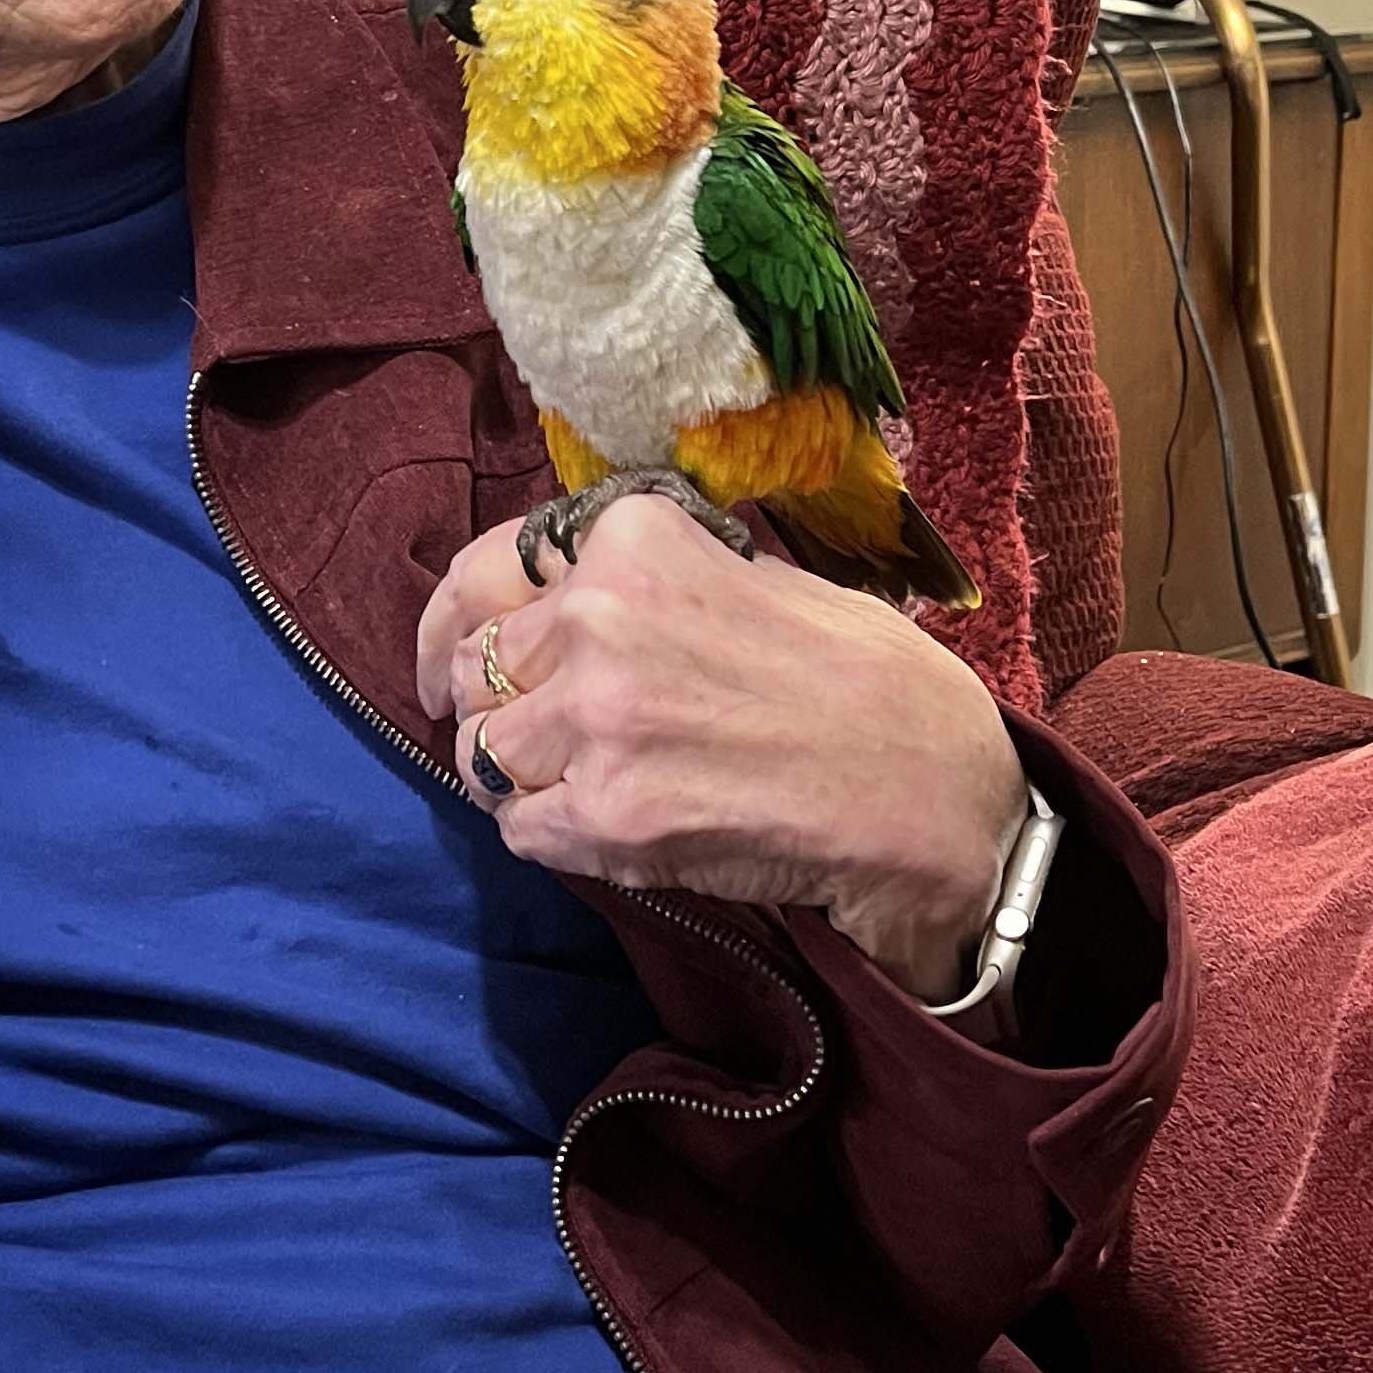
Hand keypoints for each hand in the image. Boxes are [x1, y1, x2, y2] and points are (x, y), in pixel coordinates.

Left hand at [415, 491, 1021, 996]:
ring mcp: (596, 717)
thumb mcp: (744, 571)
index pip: (475, 578)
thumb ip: (639, 577)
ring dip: (524, 778)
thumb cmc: (858, 676)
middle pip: (475, 675)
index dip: (446, 630)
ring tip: (599, 785)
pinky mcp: (606, 813)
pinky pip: (520, 827)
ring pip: (482, 755)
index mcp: (629, 537)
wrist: (929, 786)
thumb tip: (547, 601)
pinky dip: (554, 835)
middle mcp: (598, 614)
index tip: (443, 667)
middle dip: (502, 712)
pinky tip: (620, 829)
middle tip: (550, 743)